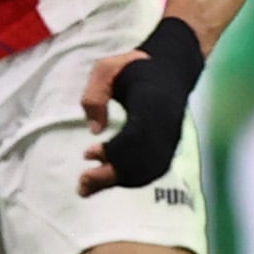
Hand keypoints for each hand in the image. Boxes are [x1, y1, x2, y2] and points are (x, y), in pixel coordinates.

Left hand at [79, 15, 206, 192]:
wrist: (171, 67)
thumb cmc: (134, 67)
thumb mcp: (106, 68)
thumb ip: (95, 95)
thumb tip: (95, 130)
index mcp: (152, 102)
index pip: (136, 137)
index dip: (114, 152)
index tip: (87, 154)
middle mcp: (166, 124)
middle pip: (143, 161)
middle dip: (111, 176)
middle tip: (82, 183)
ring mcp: (170, 137)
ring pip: (148, 170)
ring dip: (118, 181)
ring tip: (88, 186)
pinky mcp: (169, 146)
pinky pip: (152, 169)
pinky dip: (130, 178)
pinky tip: (108, 176)